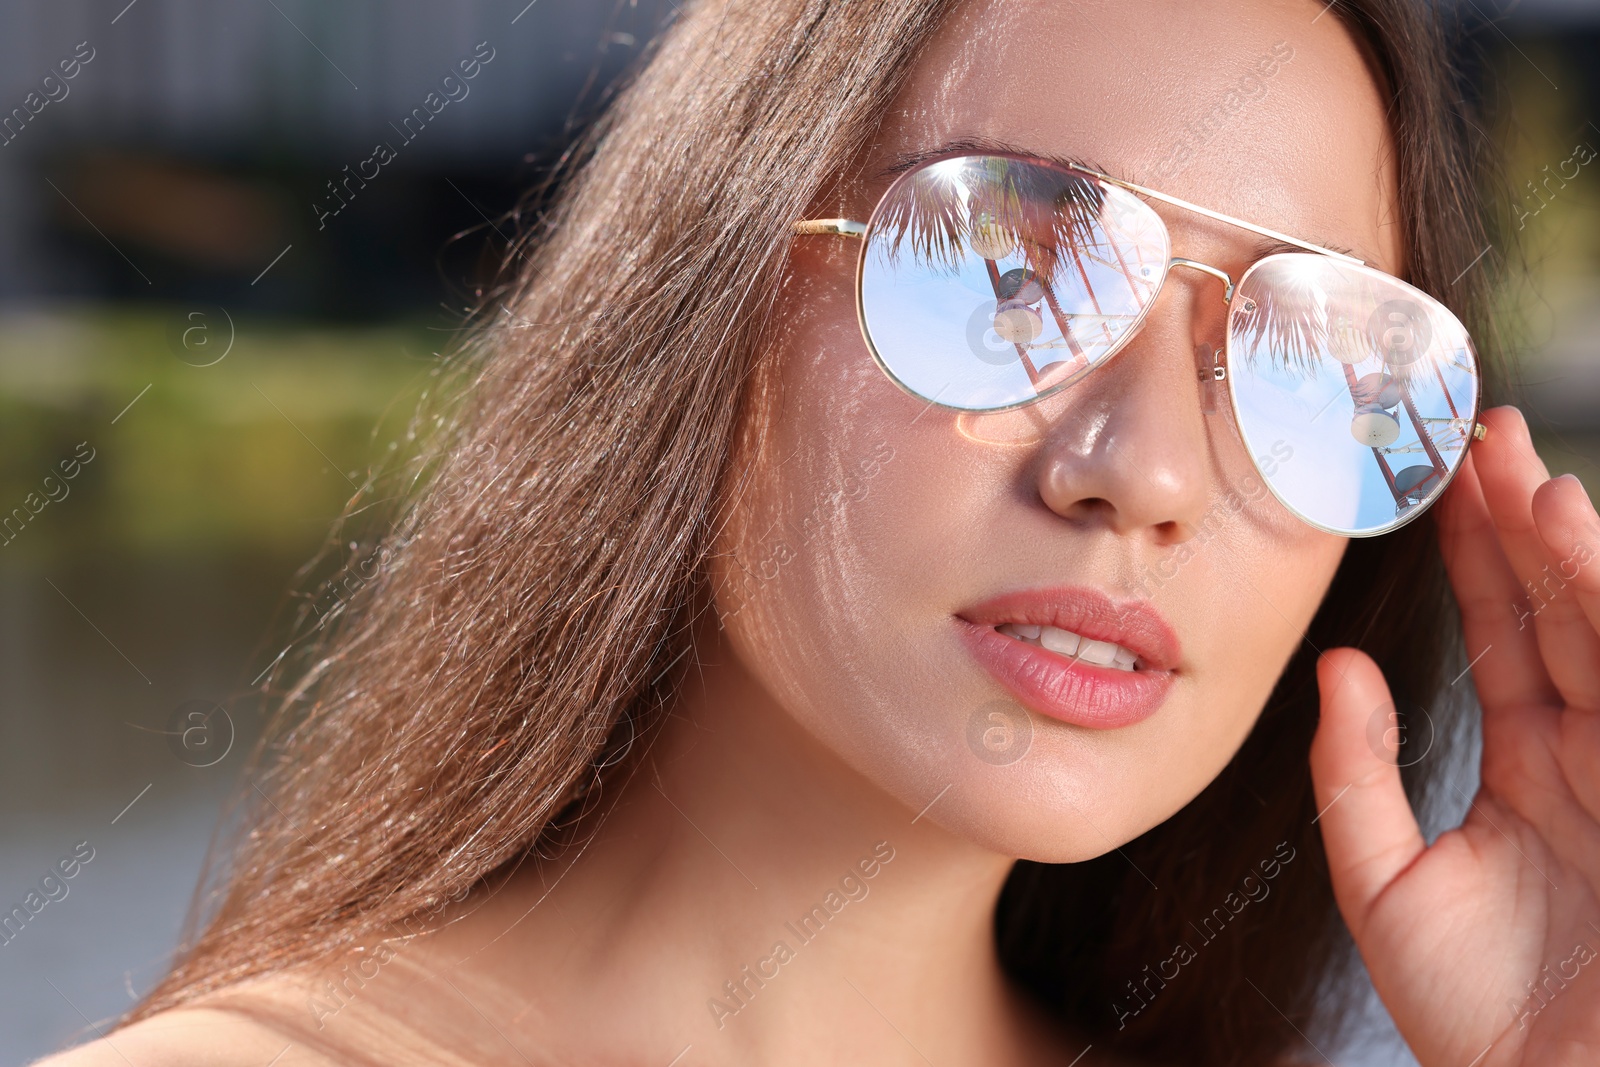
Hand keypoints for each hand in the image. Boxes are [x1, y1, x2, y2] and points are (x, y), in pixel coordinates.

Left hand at [1310, 405, 1599, 1066]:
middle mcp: (1596, 751)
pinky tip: (1572, 540)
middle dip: (1524, 521)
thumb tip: (1339, 666)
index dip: (1475, 554)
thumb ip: (1357, 775)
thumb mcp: (1388, 885)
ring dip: (1570, 549)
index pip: (1504, 632)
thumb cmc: (1483, 1017)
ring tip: (1523, 473)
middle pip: (1559, 610)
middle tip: (1482, 432)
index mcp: (1534, 765)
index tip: (1440, 477)